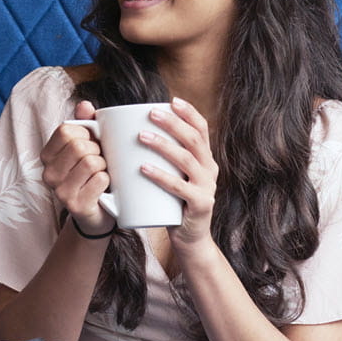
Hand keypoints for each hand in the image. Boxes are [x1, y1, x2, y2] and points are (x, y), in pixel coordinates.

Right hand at [41, 100, 114, 235]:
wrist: (98, 212)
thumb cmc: (92, 174)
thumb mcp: (88, 146)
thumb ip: (85, 123)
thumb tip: (85, 104)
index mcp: (47, 155)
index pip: (65, 130)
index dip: (86, 133)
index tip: (92, 143)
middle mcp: (48, 174)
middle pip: (79, 146)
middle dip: (98, 151)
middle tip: (100, 162)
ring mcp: (60, 192)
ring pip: (91, 162)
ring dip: (104, 166)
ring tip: (101, 174)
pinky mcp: (76, 206)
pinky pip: (100, 179)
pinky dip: (108, 180)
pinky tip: (104, 188)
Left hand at [141, 97, 217, 248]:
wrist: (190, 240)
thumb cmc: (173, 205)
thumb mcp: (172, 177)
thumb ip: (162, 159)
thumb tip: (131, 133)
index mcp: (205, 160)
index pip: (202, 129)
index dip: (189, 113)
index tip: (171, 100)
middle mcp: (210, 170)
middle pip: (194, 140)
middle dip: (173, 123)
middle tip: (150, 113)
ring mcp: (207, 187)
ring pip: (187, 160)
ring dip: (164, 145)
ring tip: (141, 136)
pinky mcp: (200, 205)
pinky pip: (180, 187)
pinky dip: (161, 176)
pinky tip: (144, 168)